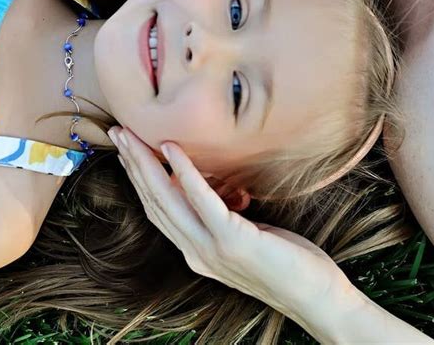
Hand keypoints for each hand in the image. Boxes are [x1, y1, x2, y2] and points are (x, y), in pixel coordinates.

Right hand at [108, 127, 354, 332]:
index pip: (157, 210)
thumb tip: (205, 186)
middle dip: (133, 166)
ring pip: (167, 200)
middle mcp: (196, 252)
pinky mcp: (234, 240)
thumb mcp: (243, 237)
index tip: (126, 151)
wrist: (316, 300)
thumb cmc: (286, 264)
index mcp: (196, 251)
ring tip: (131, 137)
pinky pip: (203, 201)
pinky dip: (184, 173)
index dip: (138, 179)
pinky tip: (172, 149)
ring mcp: (212, 249)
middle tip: (117, 133)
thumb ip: (219, 218)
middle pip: (154, 202)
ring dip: (146, 165)